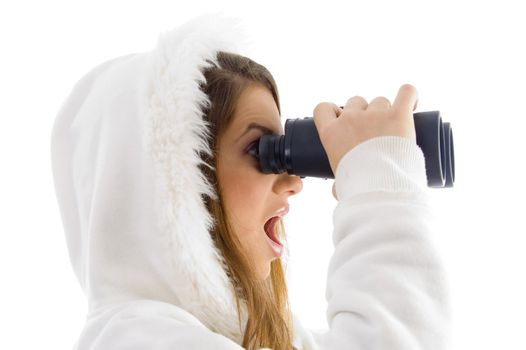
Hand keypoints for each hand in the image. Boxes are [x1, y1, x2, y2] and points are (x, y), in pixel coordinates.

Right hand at [313, 84, 418, 199]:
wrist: (381, 188)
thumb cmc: (358, 188)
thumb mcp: (341, 183)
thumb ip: (338, 181)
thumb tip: (338, 190)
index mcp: (331, 134)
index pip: (323, 108)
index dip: (333, 111)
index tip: (341, 118)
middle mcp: (350, 119)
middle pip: (355, 101)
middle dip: (363, 112)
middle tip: (373, 131)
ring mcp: (375, 114)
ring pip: (380, 101)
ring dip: (386, 110)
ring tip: (394, 129)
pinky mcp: (399, 115)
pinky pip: (407, 92)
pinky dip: (410, 95)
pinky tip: (413, 103)